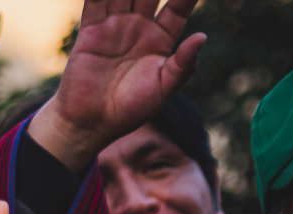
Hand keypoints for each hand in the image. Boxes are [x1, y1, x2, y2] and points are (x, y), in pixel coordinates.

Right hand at [28, 0, 205, 170]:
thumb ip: (183, 64)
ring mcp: (114, 27)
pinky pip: (94, 3)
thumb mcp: (164, 89)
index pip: (178, 6)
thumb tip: (202, 37)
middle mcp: (140, 27)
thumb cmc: (131, 108)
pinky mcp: (91, 31)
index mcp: (162, 38)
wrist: (91, 122)